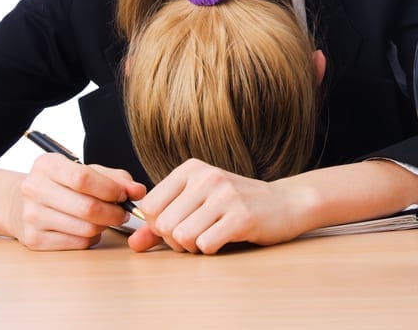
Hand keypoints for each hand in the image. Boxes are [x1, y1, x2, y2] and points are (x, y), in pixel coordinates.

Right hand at [9, 153, 145, 250]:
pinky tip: (88, 229)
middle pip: (87, 207)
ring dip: (105, 226)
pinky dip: (92, 238)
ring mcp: (32, 217)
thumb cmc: (59, 185)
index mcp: (47, 165)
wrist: (18, 204)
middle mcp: (34, 190)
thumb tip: (138, 191)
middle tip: (122, 212)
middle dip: (114, 212)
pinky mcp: (34, 240)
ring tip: (105, 219)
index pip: (83, 178)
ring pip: (86, 228)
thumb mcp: (83, 170)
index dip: (110, 189)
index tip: (123, 195)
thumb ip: (115, 178)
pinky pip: (78, 243)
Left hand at [128, 159, 305, 254]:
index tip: (178, 225)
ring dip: (193, 247)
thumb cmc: (235, 206)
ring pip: (182, 236)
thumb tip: (134, 245)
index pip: (148, 206)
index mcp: (191, 169)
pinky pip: (205, 244)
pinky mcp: (242, 216)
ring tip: (210, 237)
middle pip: (163, 224)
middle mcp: (206, 177)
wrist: (284, 204)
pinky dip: (211, 249)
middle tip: (197, 236)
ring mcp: (225, 195)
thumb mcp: (197, 206)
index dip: (157, 226)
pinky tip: (225, 239)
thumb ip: (161, 225)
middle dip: (175, 241)